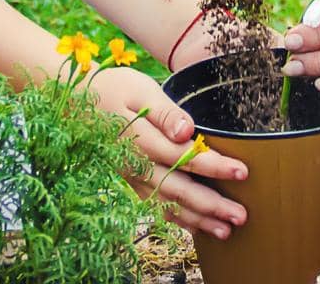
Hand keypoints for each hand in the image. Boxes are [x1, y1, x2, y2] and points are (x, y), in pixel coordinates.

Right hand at [87, 66, 247, 241]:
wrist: (77, 103)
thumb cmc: (113, 89)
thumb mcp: (138, 89)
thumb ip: (165, 112)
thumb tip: (187, 130)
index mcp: (140, 139)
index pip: (183, 156)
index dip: (213, 166)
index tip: (241, 172)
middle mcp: (136, 164)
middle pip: (178, 189)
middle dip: (211, 205)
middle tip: (240, 216)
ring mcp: (132, 176)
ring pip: (167, 204)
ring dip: (197, 219)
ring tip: (225, 231)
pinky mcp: (130, 180)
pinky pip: (155, 205)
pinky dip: (176, 219)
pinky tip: (195, 226)